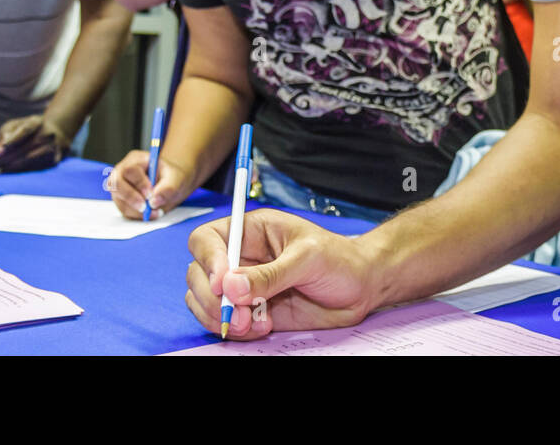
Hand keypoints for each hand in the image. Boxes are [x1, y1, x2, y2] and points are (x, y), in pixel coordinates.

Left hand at [0, 115, 71, 172]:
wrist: (57, 133)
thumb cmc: (29, 129)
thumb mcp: (16, 124)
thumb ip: (7, 132)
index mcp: (37, 122)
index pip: (24, 131)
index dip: (11, 142)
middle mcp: (48, 135)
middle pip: (23, 150)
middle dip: (1, 161)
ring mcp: (52, 148)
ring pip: (28, 161)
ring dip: (8, 169)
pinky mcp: (53, 161)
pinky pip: (33, 169)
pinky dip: (18, 172)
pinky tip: (5, 173)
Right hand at [108, 149, 196, 219]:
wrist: (170, 185)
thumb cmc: (171, 178)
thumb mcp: (175, 178)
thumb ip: (168, 188)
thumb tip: (154, 201)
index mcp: (136, 159)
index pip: (130, 170)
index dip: (139, 183)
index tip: (150, 195)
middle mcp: (123, 171)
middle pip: (116, 183)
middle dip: (131, 197)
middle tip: (146, 207)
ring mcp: (119, 186)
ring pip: (119, 199)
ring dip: (136, 209)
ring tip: (155, 212)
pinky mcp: (121, 200)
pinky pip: (123, 210)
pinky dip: (137, 215)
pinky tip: (151, 213)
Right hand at [186, 209, 378, 339]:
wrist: (361, 287)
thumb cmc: (339, 260)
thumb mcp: (308, 259)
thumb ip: (270, 274)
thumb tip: (231, 286)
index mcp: (252, 231)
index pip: (208, 238)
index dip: (208, 260)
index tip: (221, 284)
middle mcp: (241, 257)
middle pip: (198, 273)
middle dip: (212, 298)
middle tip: (238, 314)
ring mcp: (244, 286)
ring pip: (205, 301)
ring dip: (220, 317)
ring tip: (251, 324)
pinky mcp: (251, 311)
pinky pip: (225, 322)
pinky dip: (235, 330)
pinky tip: (262, 327)